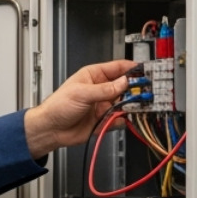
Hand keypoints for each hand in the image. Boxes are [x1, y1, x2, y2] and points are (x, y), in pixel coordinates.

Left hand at [23, 58, 137, 157]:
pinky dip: (124, 120)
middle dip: (135, 89)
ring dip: (131, 105)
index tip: (144, 71)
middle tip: (144, 92)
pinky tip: (123, 119)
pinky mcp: (104, 120)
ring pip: (124, 103)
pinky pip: (120, 119)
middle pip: (124, 86)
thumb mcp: (82, 93)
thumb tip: (124, 83)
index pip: (117, 68)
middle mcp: (101, 89)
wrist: (51, 129)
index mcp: (94, 76)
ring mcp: (103, 104)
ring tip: (136, 106)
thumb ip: (105, 89)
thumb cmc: (58, 106)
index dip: (132, 68)